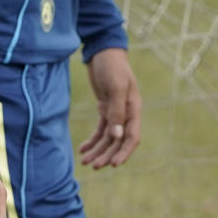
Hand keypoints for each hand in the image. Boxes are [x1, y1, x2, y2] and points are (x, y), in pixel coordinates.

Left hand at [79, 47, 141, 169]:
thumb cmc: (112, 67)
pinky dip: (93, 139)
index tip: (113, 164)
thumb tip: (117, 136)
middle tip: (93, 166)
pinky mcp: (105, 107)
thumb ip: (117, 111)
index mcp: (134, 109)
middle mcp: (127, 113)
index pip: (132, 137)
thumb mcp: (115, 87)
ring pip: (108, 137)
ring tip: (85, 161)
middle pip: (118, 141)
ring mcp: (116, 111)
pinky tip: (83, 148)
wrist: (102, 51)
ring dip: (98, 150)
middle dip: (106, 154)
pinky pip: (101, 129)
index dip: (124, 152)